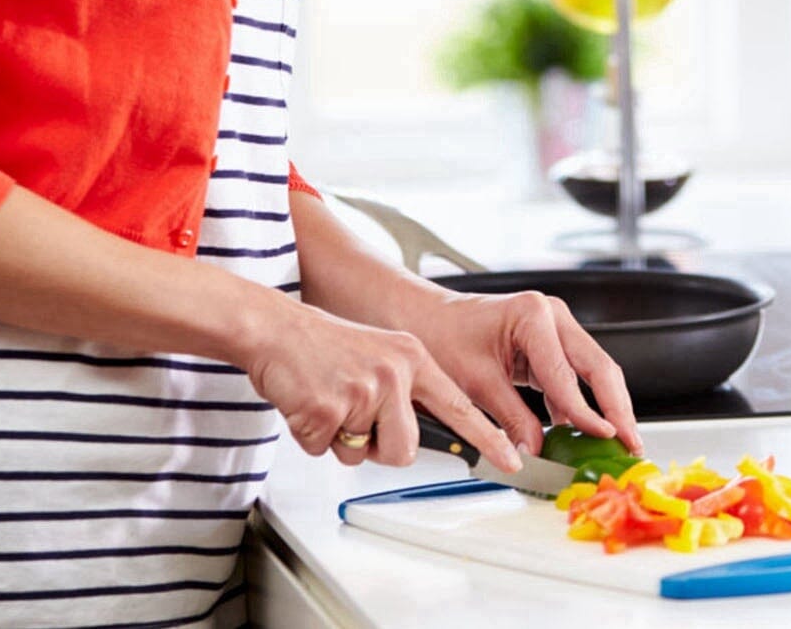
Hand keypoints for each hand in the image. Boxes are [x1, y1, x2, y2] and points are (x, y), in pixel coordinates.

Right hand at [239, 294, 523, 471]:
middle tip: (354, 414)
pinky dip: (311, 437)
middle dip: (379, 447)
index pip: (459, 405)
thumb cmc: (324, 347)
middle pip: (405, 449)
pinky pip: (325, 450)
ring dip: (345, 443)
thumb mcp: (380, 357)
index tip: (512, 461)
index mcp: (412, 358)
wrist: (278, 328)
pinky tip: (308, 403)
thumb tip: (405, 440)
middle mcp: (395, 372)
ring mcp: (364, 389)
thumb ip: (402, 392)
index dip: (487, 438)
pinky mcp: (330, 407)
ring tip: (331, 403)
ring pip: (367, 455)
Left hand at [412, 289, 644, 457]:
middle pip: (598, 366)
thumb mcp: (475, 383)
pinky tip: (586, 432)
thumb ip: (510, 419)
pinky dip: (583, 404)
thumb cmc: (444, 337)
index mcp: (533, 314)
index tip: (606, 438)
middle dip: (617, 407)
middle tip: (631, 444)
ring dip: (607, 406)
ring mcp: (555, 327)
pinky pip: (576, 376)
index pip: (568, 374)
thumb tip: (535, 454)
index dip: (588, 412)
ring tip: (618, 443)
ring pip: (593, 371)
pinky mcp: (551, 343)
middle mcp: (552, 315)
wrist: (427, 319)